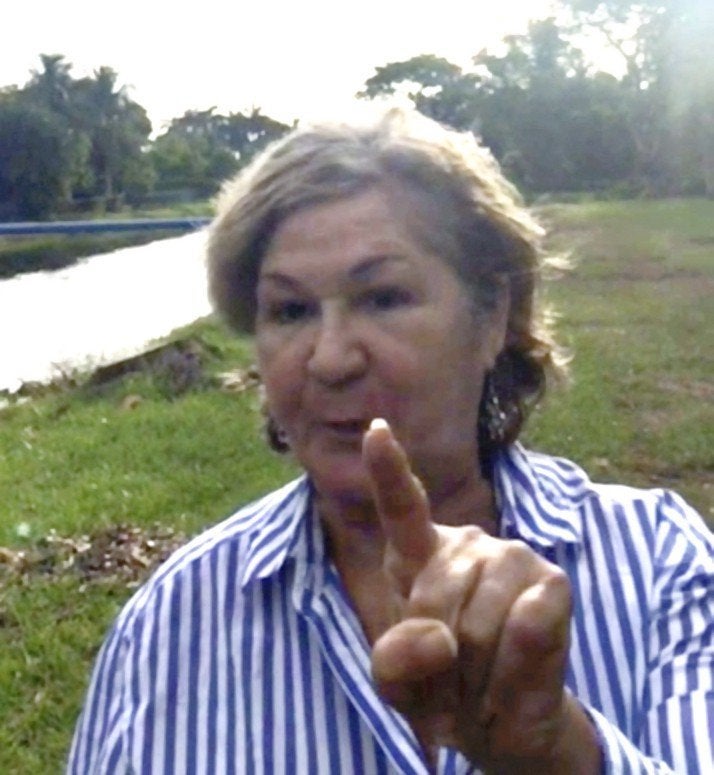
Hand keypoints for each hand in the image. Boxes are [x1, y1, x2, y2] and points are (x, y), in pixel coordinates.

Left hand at [362, 419, 598, 772]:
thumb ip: (396, 662)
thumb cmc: (442, 690)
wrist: (502, 724)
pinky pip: (526, 629)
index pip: (401, 506)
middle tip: (452, 682)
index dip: (388, 469)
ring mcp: (513, 557)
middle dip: (437, 662)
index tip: (375, 430)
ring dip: (476, 677)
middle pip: (431, 601)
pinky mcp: (553, 583)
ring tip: (481, 681)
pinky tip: (517, 674)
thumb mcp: (399, 684)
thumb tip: (438, 639)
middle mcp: (467, 542)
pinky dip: (514, 673)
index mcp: (418, 555)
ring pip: (476, 626)